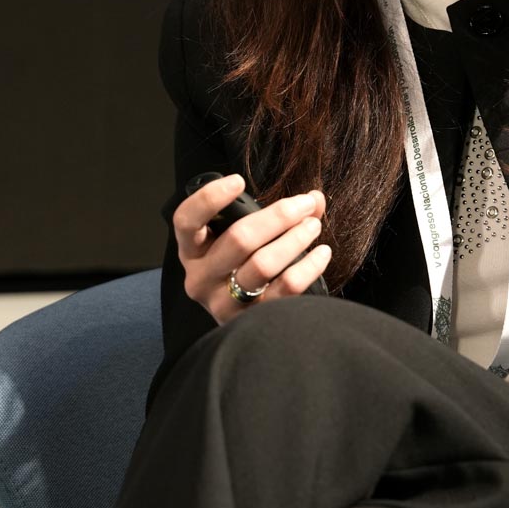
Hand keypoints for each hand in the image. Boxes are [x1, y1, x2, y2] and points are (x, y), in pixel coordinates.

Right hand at [171, 173, 332, 325]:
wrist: (248, 327)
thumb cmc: (243, 268)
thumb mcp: (243, 240)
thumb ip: (274, 216)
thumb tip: (315, 198)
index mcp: (192, 251)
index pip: (186, 221)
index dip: (209, 198)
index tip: (238, 181)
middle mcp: (201, 278)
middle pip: (239, 240)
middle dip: (278, 216)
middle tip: (305, 204)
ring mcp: (223, 303)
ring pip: (262, 264)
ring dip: (295, 239)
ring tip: (314, 226)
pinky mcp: (251, 320)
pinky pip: (285, 289)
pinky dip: (308, 267)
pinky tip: (322, 253)